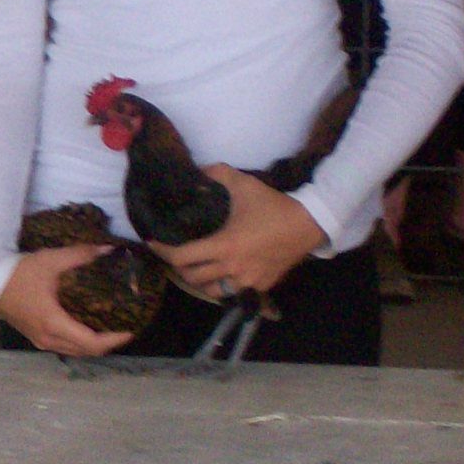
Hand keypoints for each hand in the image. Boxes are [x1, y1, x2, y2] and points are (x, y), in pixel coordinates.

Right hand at [0, 245, 137, 358]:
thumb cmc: (19, 273)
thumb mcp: (51, 260)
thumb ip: (81, 255)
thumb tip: (109, 250)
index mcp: (54, 323)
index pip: (91, 343)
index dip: (114, 340)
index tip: (130, 329)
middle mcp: (49, 338)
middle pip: (86, 351)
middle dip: (108, 343)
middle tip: (125, 328)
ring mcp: (41, 341)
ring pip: (76, 351)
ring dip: (95, 345)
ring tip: (110, 329)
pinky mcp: (37, 338)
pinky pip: (66, 347)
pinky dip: (81, 343)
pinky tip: (88, 328)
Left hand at [150, 164, 327, 297]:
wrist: (310, 224)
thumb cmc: (273, 205)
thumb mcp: (243, 184)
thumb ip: (217, 174)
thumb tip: (197, 170)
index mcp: (224, 246)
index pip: (182, 257)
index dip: (162, 251)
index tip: (153, 243)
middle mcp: (232, 268)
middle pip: (191, 278)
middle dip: (178, 266)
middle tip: (176, 254)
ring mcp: (248, 280)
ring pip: (211, 291)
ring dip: (199, 282)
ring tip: (196, 268)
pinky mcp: (261, 286)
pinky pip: (233, 293)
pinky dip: (222, 287)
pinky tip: (220, 275)